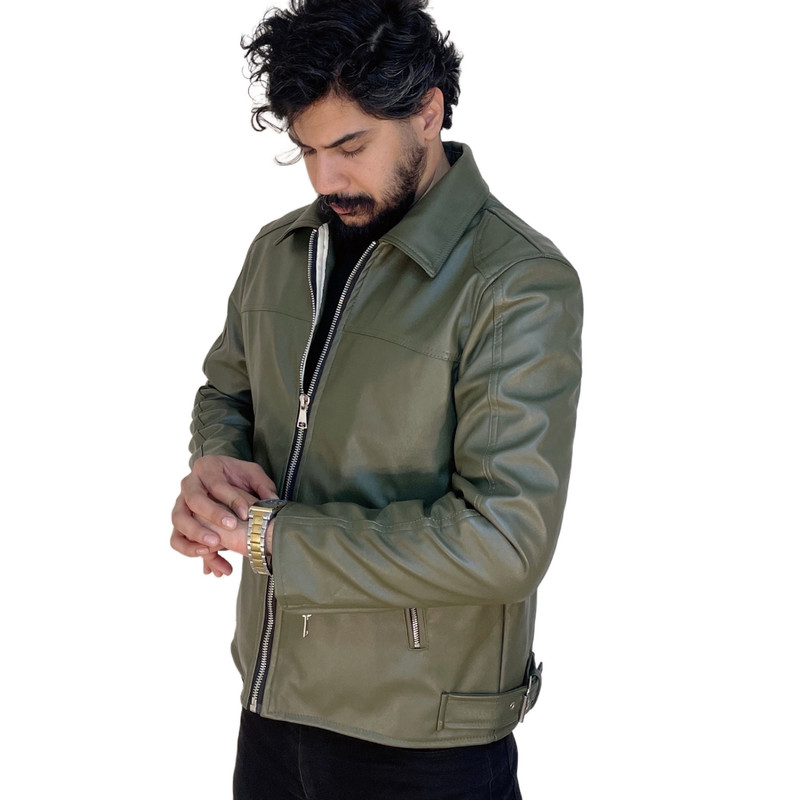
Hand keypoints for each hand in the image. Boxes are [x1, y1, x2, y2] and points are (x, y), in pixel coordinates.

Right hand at [171, 455, 276, 576]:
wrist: (221, 479)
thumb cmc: (236, 476)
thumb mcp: (252, 474)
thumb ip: (262, 485)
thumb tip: (272, 500)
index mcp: (206, 467)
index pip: (216, 483)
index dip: (231, 499)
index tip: (246, 514)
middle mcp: (189, 484)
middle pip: (194, 499)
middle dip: (212, 514)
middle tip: (231, 527)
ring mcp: (180, 503)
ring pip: (179, 519)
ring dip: (196, 533)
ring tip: (215, 546)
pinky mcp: (180, 522)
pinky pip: (175, 538)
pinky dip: (188, 549)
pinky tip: (207, 557)